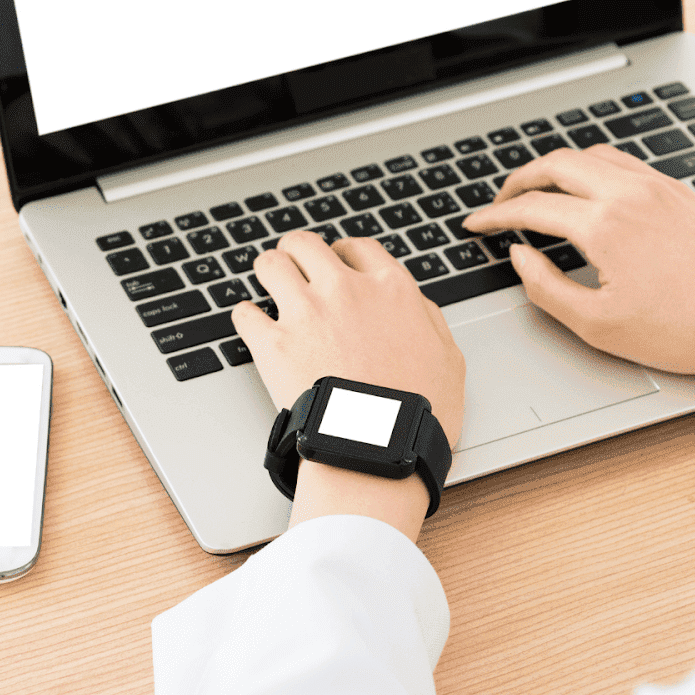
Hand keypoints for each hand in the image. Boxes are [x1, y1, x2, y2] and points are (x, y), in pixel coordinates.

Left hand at [232, 230, 465, 539]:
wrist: (378, 450)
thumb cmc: (417, 414)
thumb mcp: (449, 358)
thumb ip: (429, 319)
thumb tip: (414, 303)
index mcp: (390, 289)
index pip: (357, 248)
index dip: (342, 253)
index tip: (336, 262)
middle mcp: (345, 290)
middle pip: (306, 245)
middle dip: (297, 253)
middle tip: (294, 266)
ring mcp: (306, 314)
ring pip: (270, 264)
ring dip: (268, 272)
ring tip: (268, 283)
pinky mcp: (272, 344)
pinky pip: (245, 313)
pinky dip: (246, 317)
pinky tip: (252, 323)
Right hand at [462, 145, 694, 406]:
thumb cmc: (689, 329)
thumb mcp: (599, 325)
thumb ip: (546, 288)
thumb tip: (522, 257)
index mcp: (604, 225)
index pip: (531, 206)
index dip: (494, 216)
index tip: (477, 225)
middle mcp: (628, 193)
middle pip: (555, 164)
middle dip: (518, 180)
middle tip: (499, 203)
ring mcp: (657, 186)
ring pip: (590, 155)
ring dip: (555, 168)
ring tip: (538, 192)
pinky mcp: (679, 191)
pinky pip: (622, 162)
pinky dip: (591, 168)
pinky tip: (588, 192)